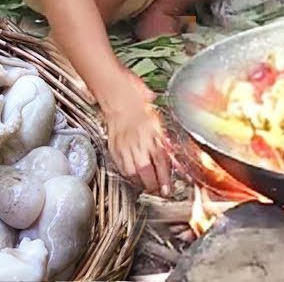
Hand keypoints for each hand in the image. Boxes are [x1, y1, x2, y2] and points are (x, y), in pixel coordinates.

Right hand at [101, 71, 172, 195]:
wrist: (116, 91)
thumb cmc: (136, 97)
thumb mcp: (157, 114)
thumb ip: (162, 133)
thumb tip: (169, 145)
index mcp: (153, 134)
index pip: (162, 164)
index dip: (166, 180)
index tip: (168, 189)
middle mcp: (139, 143)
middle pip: (147, 173)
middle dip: (154, 185)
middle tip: (159, 191)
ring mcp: (124, 146)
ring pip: (133, 173)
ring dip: (141, 183)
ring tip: (147, 186)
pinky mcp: (113, 146)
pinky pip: (120, 166)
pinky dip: (127, 174)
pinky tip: (131, 175)